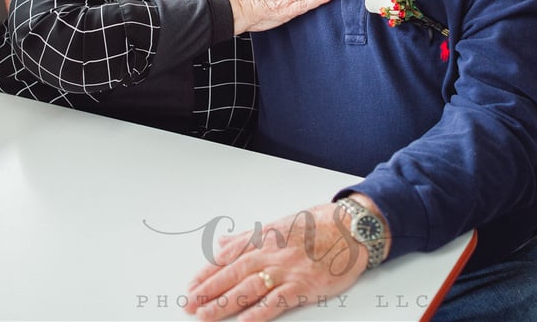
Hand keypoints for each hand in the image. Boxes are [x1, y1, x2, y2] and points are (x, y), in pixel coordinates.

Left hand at [184, 202, 368, 320]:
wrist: (349, 229)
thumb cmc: (316, 226)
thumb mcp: (278, 224)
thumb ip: (248, 237)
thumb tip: (222, 243)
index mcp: (263, 239)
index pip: (227, 257)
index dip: (206, 273)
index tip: (190, 285)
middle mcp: (270, 254)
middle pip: (232, 274)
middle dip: (208, 291)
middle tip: (188, 304)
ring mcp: (286, 270)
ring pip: (248, 289)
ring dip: (224, 303)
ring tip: (204, 315)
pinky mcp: (303, 286)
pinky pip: (276, 302)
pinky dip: (258, 313)